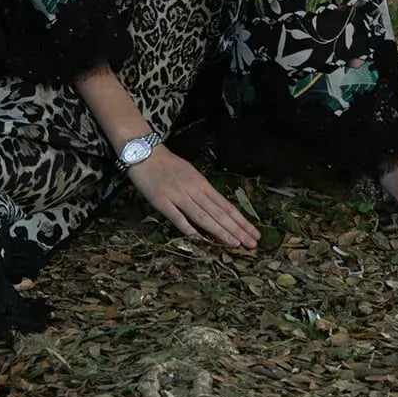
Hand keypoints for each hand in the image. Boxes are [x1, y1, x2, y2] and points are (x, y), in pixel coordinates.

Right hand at [125, 142, 259, 250]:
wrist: (143, 152)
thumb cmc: (168, 164)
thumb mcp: (190, 173)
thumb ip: (202, 191)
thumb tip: (218, 208)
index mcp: (201, 183)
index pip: (225, 205)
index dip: (240, 220)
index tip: (254, 233)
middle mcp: (193, 189)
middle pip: (218, 212)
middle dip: (236, 229)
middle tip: (252, 244)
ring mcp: (177, 195)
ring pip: (202, 216)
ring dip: (220, 231)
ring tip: (235, 243)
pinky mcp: (161, 201)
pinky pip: (176, 216)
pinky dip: (188, 228)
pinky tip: (199, 239)